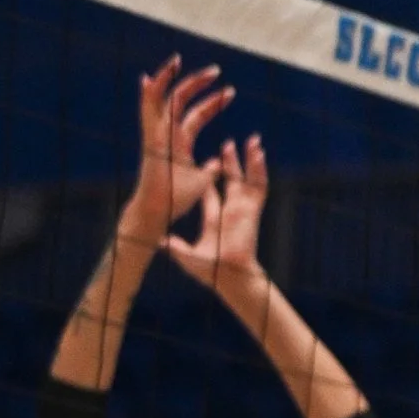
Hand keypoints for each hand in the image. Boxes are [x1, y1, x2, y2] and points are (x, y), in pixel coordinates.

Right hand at [123, 58, 231, 248]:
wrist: (158, 211)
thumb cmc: (176, 200)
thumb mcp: (201, 180)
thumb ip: (209, 169)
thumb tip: (217, 162)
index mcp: (180, 142)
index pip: (197, 115)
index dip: (213, 103)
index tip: (230, 92)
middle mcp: (167, 134)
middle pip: (181, 101)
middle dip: (198, 84)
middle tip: (216, 70)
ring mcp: (157, 136)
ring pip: (162, 101)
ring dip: (170, 80)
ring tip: (177, 59)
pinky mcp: (151, 141)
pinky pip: (148, 114)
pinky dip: (148, 97)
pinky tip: (149, 79)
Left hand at [162, 134, 269, 299]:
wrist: (229, 275)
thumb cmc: (209, 270)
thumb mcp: (186, 255)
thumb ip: (174, 247)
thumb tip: (158, 242)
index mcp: (214, 219)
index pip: (210, 194)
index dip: (206, 179)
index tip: (203, 164)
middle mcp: (230, 210)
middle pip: (231, 180)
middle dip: (229, 162)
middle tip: (227, 144)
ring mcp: (242, 209)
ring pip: (248, 179)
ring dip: (250, 160)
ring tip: (252, 142)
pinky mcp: (252, 210)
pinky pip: (258, 186)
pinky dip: (260, 170)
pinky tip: (259, 154)